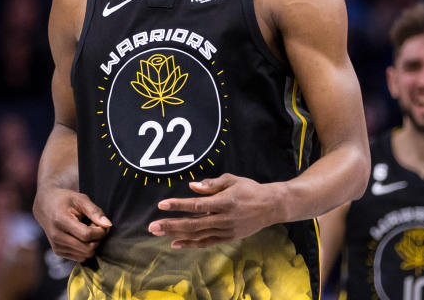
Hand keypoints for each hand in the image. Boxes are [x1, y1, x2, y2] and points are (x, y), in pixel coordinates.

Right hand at [33, 187, 110, 261]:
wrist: (45, 204)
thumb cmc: (65, 199)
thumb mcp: (80, 199)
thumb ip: (95, 212)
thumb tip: (108, 225)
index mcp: (61, 220)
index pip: (87, 235)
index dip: (100, 231)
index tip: (102, 224)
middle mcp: (56, 236)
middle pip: (87, 249)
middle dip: (97, 239)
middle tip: (95, 227)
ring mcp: (56, 246)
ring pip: (85, 255)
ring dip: (92, 244)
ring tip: (87, 230)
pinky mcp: (58, 251)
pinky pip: (80, 258)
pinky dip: (85, 249)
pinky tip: (82, 237)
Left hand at [148, 174, 281, 247]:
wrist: (271, 206)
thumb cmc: (249, 189)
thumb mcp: (231, 180)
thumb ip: (211, 184)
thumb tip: (192, 186)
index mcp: (224, 202)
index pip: (197, 205)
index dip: (178, 205)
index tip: (162, 204)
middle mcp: (224, 219)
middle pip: (193, 224)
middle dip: (171, 225)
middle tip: (152, 226)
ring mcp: (226, 230)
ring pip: (197, 235)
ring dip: (176, 234)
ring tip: (158, 232)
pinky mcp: (228, 238)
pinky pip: (206, 243)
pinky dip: (190, 244)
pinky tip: (175, 243)